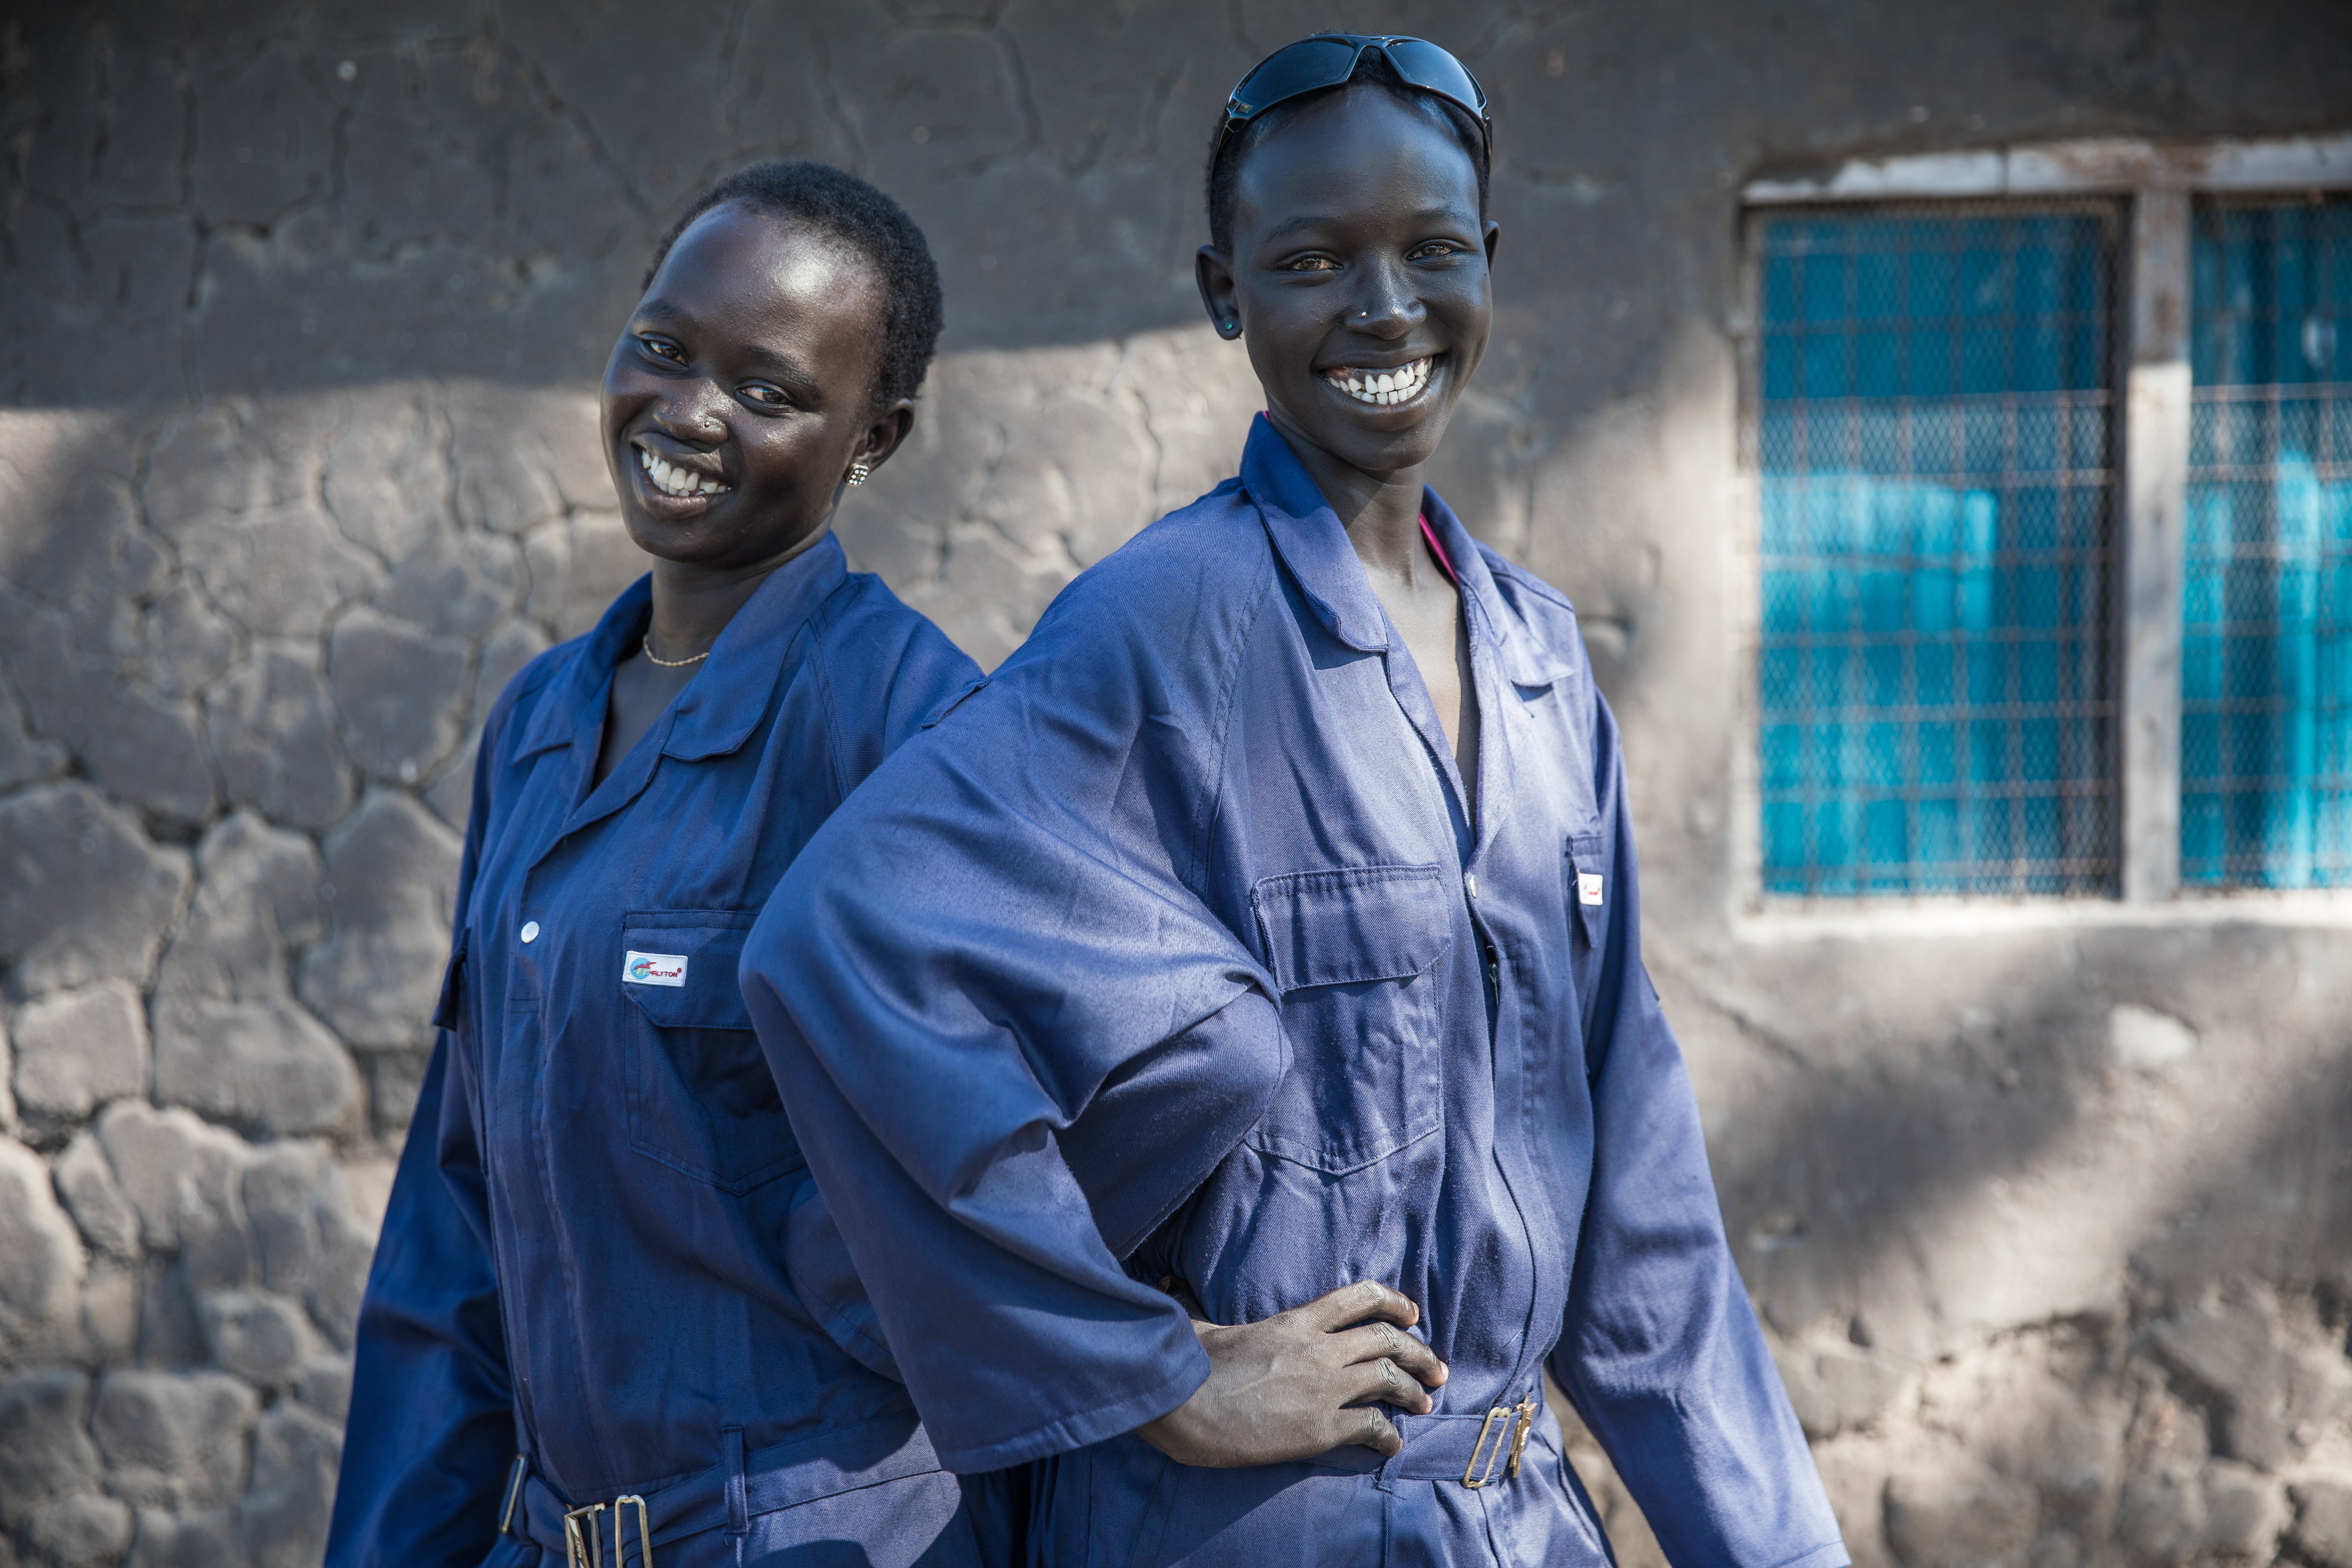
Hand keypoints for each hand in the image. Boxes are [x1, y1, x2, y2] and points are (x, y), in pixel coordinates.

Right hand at [1133, 1279, 1447, 1467]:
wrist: (1185, 1407)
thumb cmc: (1189, 1365)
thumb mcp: (1200, 1324)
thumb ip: (1199, 1305)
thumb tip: (1169, 1283)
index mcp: (1296, 1321)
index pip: (1360, 1298)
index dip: (1394, 1302)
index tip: (1412, 1314)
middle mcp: (1319, 1349)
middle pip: (1387, 1341)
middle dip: (1419, 1353)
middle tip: (1436, 1368)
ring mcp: (1323, 1388)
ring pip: (1389, 1380)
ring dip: (1413, 1392)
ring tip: (1424, 1403)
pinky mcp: (1320, 1428)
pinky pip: (1372, 1427)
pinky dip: (1388, 1435)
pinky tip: (1391, 1444)